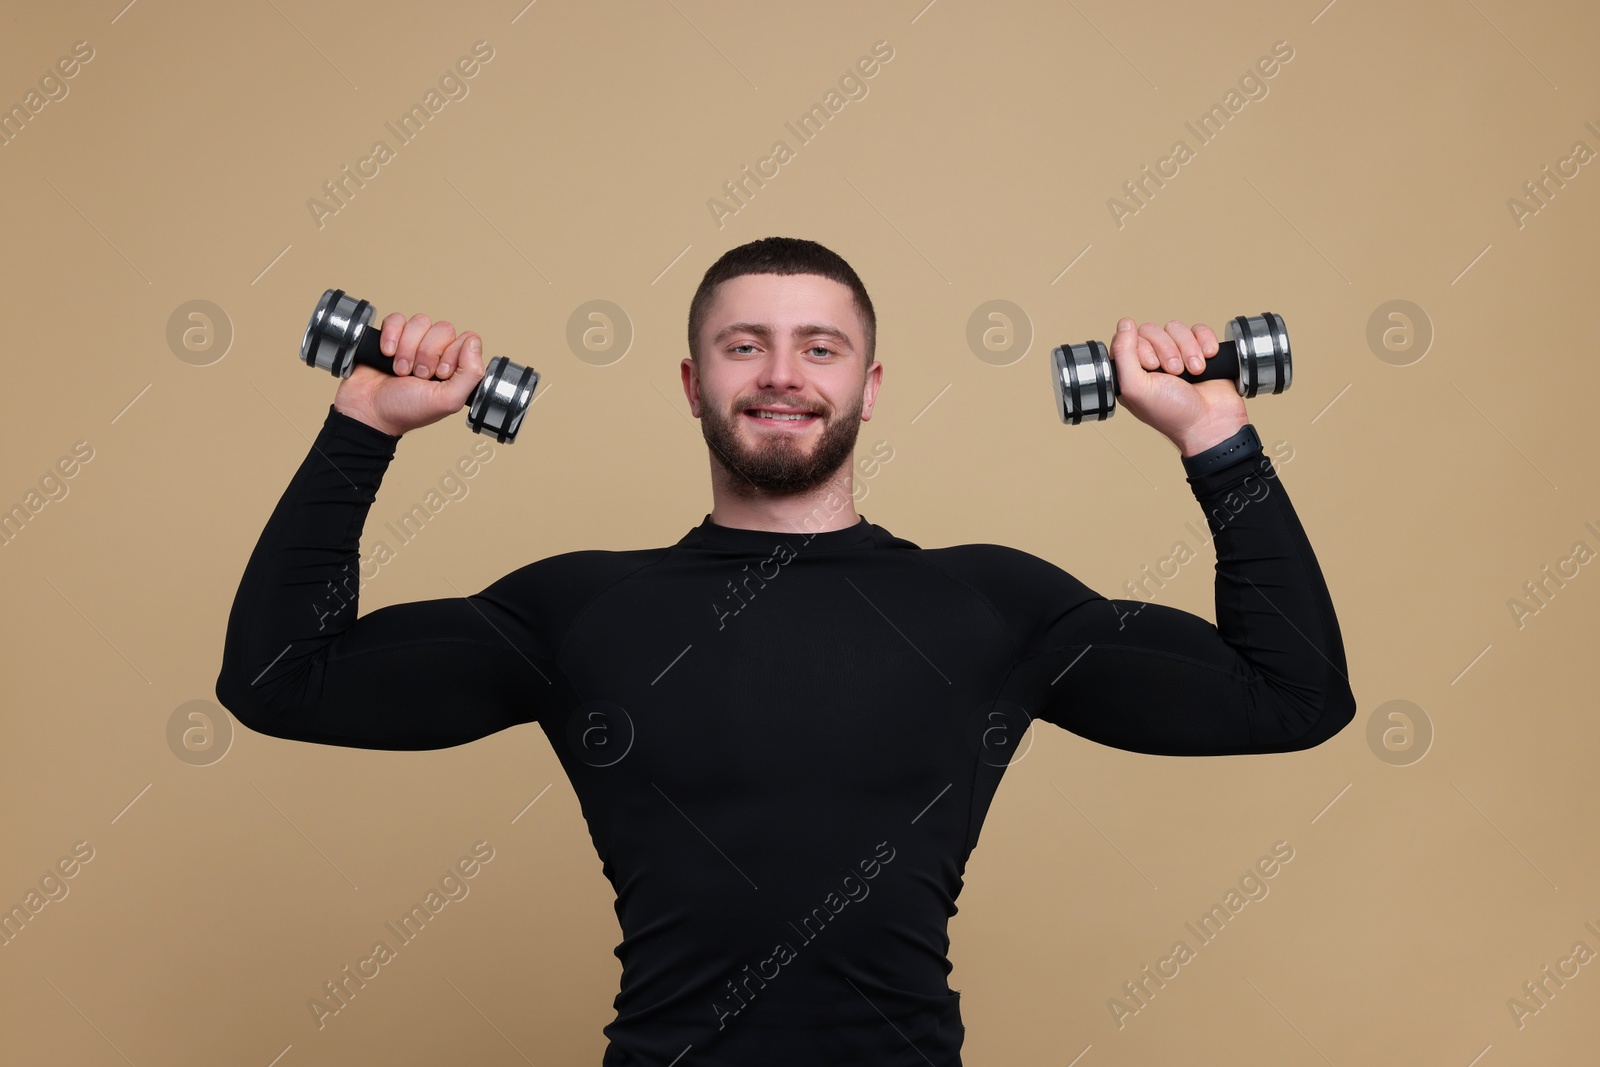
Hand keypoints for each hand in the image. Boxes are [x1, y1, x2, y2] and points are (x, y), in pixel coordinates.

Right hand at [332, 313, 486, 436]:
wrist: (368, 410)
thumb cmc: (406, 410)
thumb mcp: (447, 400)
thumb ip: (470, 374)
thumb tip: (473, 342)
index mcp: (455, 367)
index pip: (466, 340)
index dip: (451, 354)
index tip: (439, 374)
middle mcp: (437, 353)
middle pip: (444, 329)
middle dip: (427, 354)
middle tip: (417, 376)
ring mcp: (413, 342)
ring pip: (420, 322)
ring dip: (407, 348)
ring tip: (400, 371)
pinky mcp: (390, 335)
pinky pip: (397, 319)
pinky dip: (391, 336)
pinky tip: (386, 354)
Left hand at [1107, 318, 1248, 455]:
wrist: (1211, 423)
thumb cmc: (1172, 413)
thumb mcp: (1136, 388)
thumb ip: (1123, 354)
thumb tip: (1124, 324)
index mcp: (1133, 371)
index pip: (1130, 337)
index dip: (1144, 348)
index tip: (1152, 368)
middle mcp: (1154, 361)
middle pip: (1154, 330)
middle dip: (1168, 351)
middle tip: (1175, 373)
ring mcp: (1178, 355)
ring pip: (1177, 329)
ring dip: (1189, 350)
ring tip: (1194, 372)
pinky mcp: (1201, 351)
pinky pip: (1200, 330)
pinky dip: (1205, 343)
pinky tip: (1208, 360)